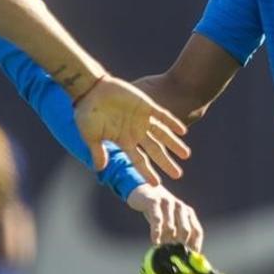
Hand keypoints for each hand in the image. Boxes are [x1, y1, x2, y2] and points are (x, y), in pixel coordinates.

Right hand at [74, 76, 189, 184]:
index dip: (147, 172)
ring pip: (162, 134)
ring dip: (174, 144)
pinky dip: (172, 123)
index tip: (156, 184)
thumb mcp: (90, 135)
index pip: (138, 159)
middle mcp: (135, 131)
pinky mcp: (145, 104)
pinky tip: (182, 131)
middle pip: (154, 150)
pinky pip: (162, 115)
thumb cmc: (87, 113)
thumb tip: (100, 169)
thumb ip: (97, 151)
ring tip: (186, 154)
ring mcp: (141, 118)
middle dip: (166, 162)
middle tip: (178, 175)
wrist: (90, 89)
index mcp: (123, 140)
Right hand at [127, 184, 203, 250]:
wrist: (142, 191)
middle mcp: (180, 207)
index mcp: (188, 212)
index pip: (197, 231)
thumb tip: (182, 257)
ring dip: (166, 241)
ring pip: (171, 227)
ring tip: (161, 250)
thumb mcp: (171, 221)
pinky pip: (157, 219)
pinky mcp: (154, 201)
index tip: (188, 259)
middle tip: (171, 256)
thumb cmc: (158, 211)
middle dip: (179, 245)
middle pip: (185, 230)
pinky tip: (154, 241)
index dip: (194, 246)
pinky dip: (156, 233)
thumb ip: (177, 235)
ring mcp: (168, 202)